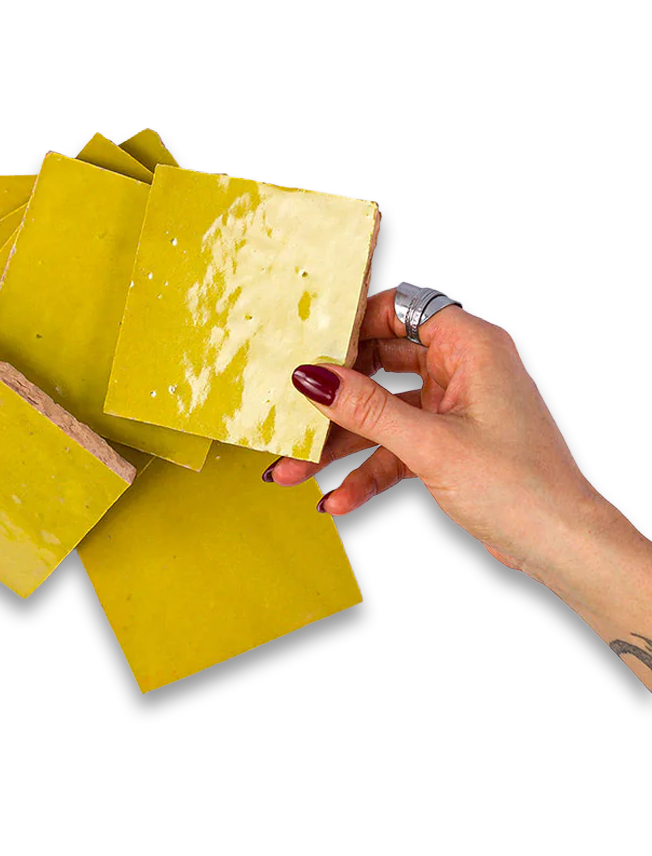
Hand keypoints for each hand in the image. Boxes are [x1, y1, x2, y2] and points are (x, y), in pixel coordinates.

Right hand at [265, 287, 598, 576]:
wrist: (561, 546)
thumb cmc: (519, 486)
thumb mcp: (429, 444)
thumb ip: (366, 409)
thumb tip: (312, 378)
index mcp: (472, 347)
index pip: (402, 309)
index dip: (354, 322)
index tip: (311, 343)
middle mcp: (464, 371)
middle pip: (382, 364)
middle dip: (336, 395)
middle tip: (294, 406)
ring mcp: (455, 410)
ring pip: (384, 412)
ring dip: (341, 443)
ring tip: (296, 467)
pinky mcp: (449, 446)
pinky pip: (396, 448)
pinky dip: (368, 470)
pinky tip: (339, 498)